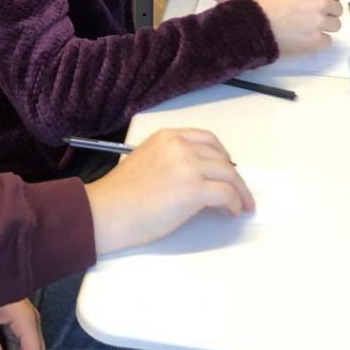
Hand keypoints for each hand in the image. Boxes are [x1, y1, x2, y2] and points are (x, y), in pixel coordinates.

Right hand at [83, 128, 253, 254]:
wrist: (107, 211)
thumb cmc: (121, 195)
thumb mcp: (147, 160)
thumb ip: (171, 160)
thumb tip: (195, 177)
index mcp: (167, 137)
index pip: (207, 140)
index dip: (223, 156)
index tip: (227, 169)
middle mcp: (180, 146)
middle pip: (221, 158)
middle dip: (234, 176)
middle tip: (239, 191)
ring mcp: (188, 166)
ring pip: (229, 174)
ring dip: (239, 191)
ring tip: (241, 205)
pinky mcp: (194, 190)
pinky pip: (226, 193)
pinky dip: (234, 203)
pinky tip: (231, 212)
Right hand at [253, 0, 343, 53]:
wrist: (255, 24)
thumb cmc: (266, 3)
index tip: (325, 1)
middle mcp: (321, 3)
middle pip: (337, 9)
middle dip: (328, 12)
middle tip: (313, 16)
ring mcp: (320, 22)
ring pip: (335, 25)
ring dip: (325, 27)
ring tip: (308, 28)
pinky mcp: (316, 40)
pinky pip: (327, 40)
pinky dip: (319, 40)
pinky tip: (306, 38)